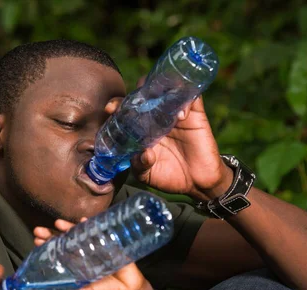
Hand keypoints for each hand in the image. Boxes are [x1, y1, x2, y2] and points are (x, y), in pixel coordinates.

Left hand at [33, 219, 147, 289]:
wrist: (129, 288)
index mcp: (76, 264)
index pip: (58, 253)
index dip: (47, 246)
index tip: (36, 241)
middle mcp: (83, 252)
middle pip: (64, 240)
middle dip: (51, 234)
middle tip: (38, 231)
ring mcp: (94, 245)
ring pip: (78, 233)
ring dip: (68, 227)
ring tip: (58, 223)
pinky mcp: (107, 241)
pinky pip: (98, 231)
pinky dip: (91, 224)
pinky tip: (83, 220)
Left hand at [118, 77, 232, 200]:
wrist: (196, 183)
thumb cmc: (168, 176)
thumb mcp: (146, 175)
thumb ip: (140, 165)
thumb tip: (142, 154)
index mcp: (140, 128)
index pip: (126, 109)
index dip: (117, 105)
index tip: (110, 109)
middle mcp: (156, 116)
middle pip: (145, 93)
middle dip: (136, 93)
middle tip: (133, 101)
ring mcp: (174, 113)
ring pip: (167, 89)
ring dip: (161, 89)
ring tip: (156, 99)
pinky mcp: (195, 115)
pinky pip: (192, 98)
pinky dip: (185, 100)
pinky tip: (181, 116)